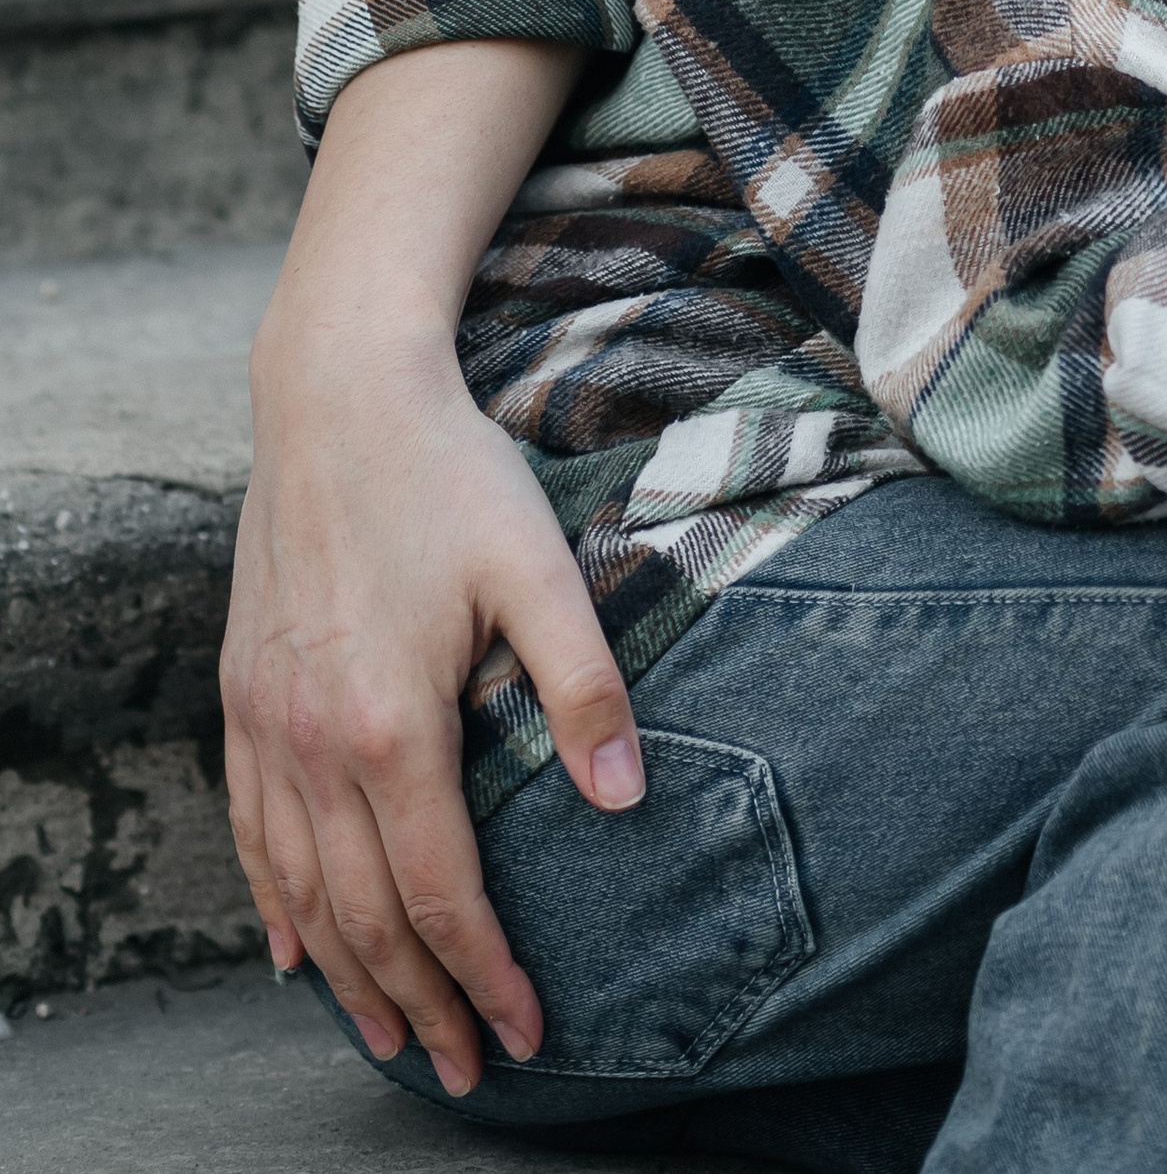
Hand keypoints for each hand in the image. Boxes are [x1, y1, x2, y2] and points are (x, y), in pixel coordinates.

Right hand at [222, 320, 645, 1099]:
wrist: (337, 394)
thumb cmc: (449, 471)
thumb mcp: (539, 564)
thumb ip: (583, 682)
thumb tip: (625, 795)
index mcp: (392, 725)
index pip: (438, 891)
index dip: (483, 971)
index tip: (525, 1032)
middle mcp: (315, 742)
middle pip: (363, 915)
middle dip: (420, 1002)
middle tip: (468, 1069)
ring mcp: (267, 723)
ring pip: (299, 890)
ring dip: (345, 976)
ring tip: (392, 1037)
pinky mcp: (242, 695)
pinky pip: (249, 831)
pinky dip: (273, 904)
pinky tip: (293, 951)